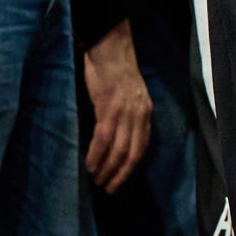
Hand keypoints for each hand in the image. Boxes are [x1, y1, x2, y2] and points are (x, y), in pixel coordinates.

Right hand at [81, 21, 152, 192]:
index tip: (120, 180)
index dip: (131, 166)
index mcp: (145, 112)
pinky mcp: (108, 107)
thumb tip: (114, 136)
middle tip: (109, 188)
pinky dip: (97, 154)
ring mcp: (125, 111)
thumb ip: (126, 114)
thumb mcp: (128, 94)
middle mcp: (139, 114)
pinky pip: (104, 138)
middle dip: (121, 174)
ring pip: (119, 149)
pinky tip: (90, 165)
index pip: (143, 146)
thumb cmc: (113, 70)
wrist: (109, 47)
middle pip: (133, 152)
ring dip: (107, 168)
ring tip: (97, 180)